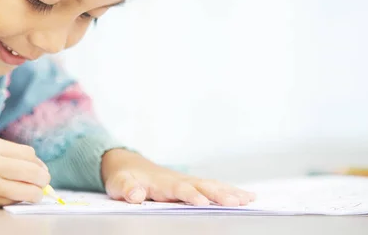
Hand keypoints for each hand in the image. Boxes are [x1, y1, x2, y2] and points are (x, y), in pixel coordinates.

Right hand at [0, 136, 50, 207]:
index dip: (37, 160)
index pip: (28, 153)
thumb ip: (5, 150)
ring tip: (35, 190)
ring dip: (36, 192)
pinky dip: (20, 199)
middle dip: (43, 177)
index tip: (37, 164)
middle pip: (33, 172)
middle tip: (43, 179)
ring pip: (28, 191)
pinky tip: (17, 195)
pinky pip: (13, 201)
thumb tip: (34, 162)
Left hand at [102, 149, 255, 206]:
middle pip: (202, 186)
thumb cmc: (124, 177)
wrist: (128, 165)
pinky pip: (214, 187)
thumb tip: (136, 194)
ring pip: (212, 185)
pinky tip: (248, 197)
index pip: (178, 189)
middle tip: (235, 202)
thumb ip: (126, 188)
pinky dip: (230, 191)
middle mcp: (178, 180)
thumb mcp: (119, 183)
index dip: (190, 195)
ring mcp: (187, 181)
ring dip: (230, 192)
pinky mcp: (193, 184)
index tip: (202, 203)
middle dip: (218, 194)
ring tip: (248, 199)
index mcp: (161, 182)